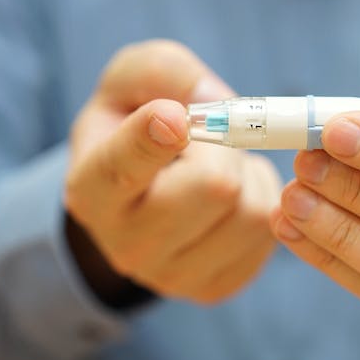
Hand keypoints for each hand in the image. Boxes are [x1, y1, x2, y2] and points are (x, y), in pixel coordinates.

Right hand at [65, 40, 280, 304]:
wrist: (138, 195)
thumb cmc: (134, 124)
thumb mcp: (132, 81)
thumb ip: (165, 71)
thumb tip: (214, 103)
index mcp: (91, 190)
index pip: (122, 169)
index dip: (152, 140)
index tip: (174, 118)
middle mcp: (125, 244)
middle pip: (215, 187)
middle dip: (227, 149)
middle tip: (213, 141)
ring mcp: (171, 276)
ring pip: (251, 212)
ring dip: (248, 176)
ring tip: (220, 169)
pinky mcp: (213, 288)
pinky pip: (268, 235)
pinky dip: (260, 202)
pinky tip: (232, 200)